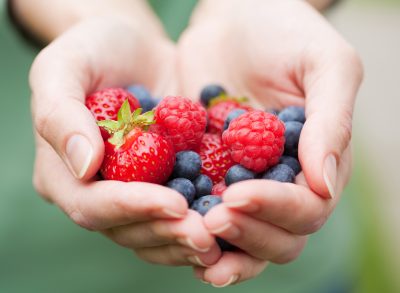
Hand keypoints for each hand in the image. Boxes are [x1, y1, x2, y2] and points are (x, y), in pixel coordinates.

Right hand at [31, 17, 220, 266]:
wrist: (136, 48)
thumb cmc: (94, 49)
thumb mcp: (64, 67)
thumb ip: (61, 114)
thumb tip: (83, 166)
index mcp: (63, 173)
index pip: (92, 204)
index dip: (132, 208)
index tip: (174, 204)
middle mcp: (97, 192)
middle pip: (126, 229)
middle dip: (167, 232)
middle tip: (206, 234)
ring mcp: (133, 193)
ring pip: (155, 233)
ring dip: (187, 239)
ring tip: (221, 238)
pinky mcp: (164, 185)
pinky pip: (179, 216)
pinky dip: (202, 223)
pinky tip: (229, 226)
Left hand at [178, 0, 362, 285]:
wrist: (233, 15)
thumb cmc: (284, 31)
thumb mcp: (324, 65)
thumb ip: (332, 122)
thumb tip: (324, 184)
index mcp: (316, 162)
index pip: (307, 208)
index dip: (276, 209)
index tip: (239, 195)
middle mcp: (281, 180)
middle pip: (276, 235)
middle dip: (246, 234)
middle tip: (211, 220)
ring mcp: (242, 179)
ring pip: (239, 234)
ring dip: (218, 245)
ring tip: (189, 238)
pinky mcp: (207, 171)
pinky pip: (200, 208)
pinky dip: (187, 225)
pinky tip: (168, 226)